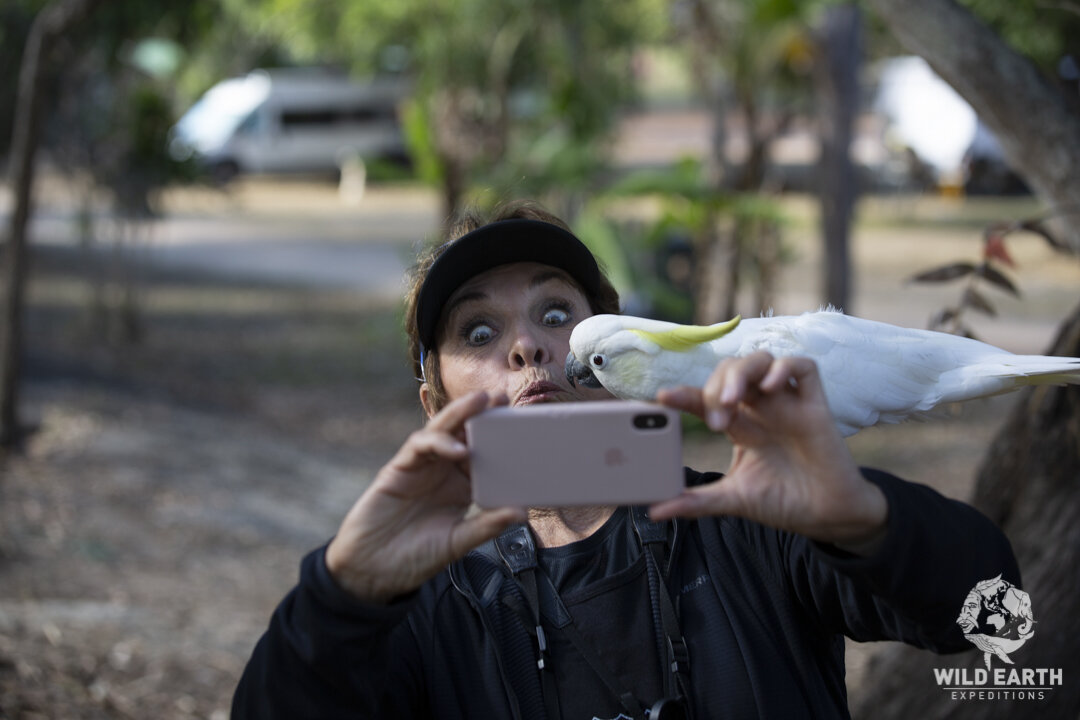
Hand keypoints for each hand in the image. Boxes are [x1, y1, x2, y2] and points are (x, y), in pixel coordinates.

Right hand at [326, 391, 526, 602]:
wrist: (372, 570)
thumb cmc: (415, 556)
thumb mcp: (457, 542)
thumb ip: (486, 526)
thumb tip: (522, 512)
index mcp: (461, 486)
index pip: (484, 454)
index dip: (500, 438)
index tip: (523, 425)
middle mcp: (442, 471)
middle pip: (463, 434)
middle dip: (482, 414)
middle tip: (502, 397)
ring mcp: (420, 467)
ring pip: (441, 430)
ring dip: (460, 414)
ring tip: (481, 402)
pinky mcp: (399, 468)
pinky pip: (419, 446)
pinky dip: (438, 442)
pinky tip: (456, 449)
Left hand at [649, 352, 886, 551]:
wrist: (829, 518)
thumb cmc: (784, 502)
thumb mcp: (733, 500)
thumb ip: (696, 502)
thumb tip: (655, 510)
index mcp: (740, 425)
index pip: (707, 399)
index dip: (684, 395)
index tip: (663, 399)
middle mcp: (762, 409)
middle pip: (731, 370)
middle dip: (716, 386)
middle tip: (715, 419)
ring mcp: (788, 404)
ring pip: (762, 360)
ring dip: (742, 373)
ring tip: (733, 401)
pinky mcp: (816, 407)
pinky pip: (804, 367)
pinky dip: (785, 369)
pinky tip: (770, 388)